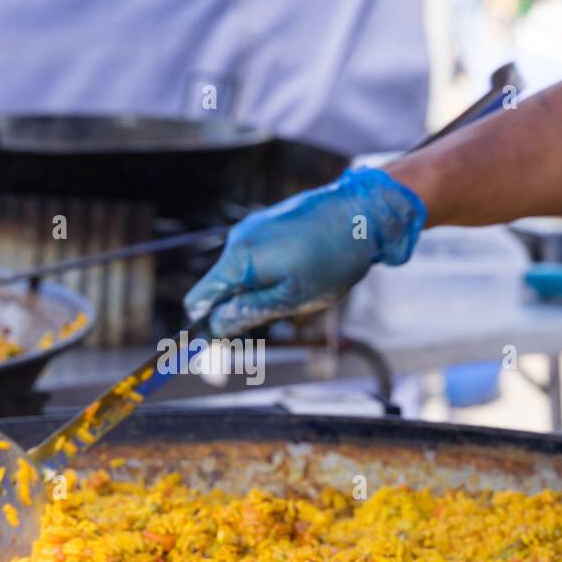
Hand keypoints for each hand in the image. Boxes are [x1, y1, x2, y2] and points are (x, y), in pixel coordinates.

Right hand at [184, 168, 425, 336]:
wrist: (364, 212)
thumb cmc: (331, 258)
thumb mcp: (291, 298)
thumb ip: (248, 314)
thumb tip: (215, 329)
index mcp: (237, 260)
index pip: (198, 302)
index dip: (205, 329)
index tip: (224, 349)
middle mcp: (236, 240)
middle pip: (218, 290)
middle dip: (236, 314)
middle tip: (270, 330)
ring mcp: (251, 230)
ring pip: (238, 276)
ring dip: (255, 296)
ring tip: (294, 298)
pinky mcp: (267, 225)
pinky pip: (253, 260)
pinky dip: (266, 278)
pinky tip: (297, 278)